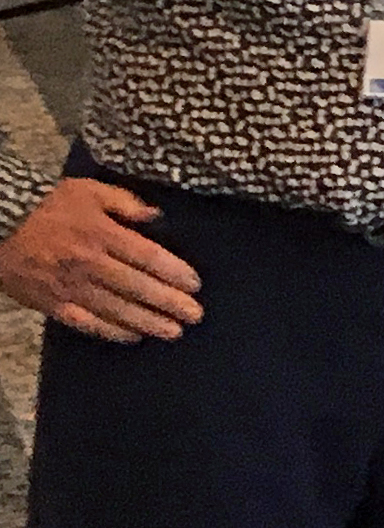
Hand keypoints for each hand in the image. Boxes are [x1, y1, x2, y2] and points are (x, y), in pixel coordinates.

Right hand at [0, 177, 203, 342]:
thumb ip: (124, 202)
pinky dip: (110, 331)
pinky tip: (132, 336)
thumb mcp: (87, 190)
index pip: (147, 257)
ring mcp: (69, 286)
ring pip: (115, 309)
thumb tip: (156, 216)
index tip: (195, 285)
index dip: (174, 273)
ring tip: (172, 332)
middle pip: (137, 287)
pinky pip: (85, 321)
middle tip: (194, 315)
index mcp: (100, 234)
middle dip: (169, 303)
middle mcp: (88, 263)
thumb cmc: (45, 204)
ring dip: (147, 322)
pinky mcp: (50, 302)